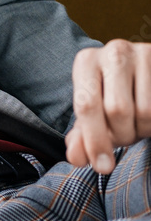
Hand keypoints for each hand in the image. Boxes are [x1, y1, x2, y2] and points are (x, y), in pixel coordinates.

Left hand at [66, 40, 150, 172]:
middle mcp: (114, 52)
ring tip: (136, 125)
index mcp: (86, 61)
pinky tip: (147, 121)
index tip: (103, 167)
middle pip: (117, 110)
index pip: (87, 105)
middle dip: (122, 136)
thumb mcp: (93, 112)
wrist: (141, 72)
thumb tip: (76, 158)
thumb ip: (82, 136)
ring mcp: (143, 54)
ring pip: (145, 112)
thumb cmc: (111, 95)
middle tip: (124, 137)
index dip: (95, 140)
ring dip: (141, 131)